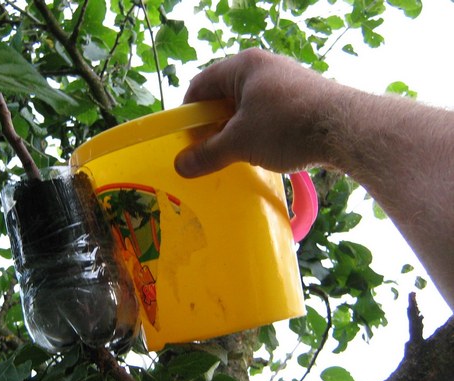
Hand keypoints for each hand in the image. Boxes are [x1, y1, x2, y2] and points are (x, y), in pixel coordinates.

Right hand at [175, 48, 341, 176]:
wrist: (347, 129)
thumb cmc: (286, 127)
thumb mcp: (239, 143)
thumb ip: (207, 154)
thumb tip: (180, 166)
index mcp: (242, 66)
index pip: (200, 86)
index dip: (189, 116)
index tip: (188, 143)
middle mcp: (264, 67)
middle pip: (224, 96)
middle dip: (214, 126)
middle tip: (210, 152)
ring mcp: (286, 80)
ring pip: (248, 107)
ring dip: (237, 132)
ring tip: (238, 156)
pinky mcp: (304, 97)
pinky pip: (269, 113)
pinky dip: (260, 132)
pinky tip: (264, 152)